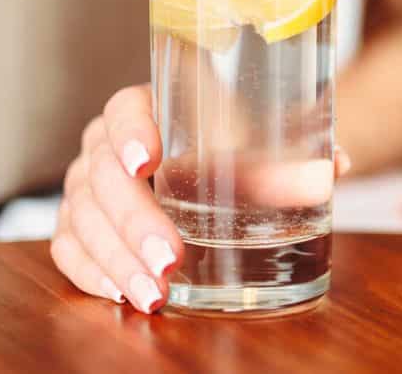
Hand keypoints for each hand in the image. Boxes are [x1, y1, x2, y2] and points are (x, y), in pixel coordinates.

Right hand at [50, 83, 350, 313]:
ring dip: (117, 259)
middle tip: (170, 258)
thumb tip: (333, 169)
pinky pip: (68, 248)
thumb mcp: (260, 151)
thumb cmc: (233, 150)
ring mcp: (86, 186)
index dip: (130, 131)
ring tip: (155, 293)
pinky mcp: (79, 225)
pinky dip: (90, 273)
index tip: (148, 159)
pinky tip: (120, 294)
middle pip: (102, 173)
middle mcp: (106, 143)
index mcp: (148, 107)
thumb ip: (292, 160)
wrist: (216, 169)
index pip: (126, 108)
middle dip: (134, 221)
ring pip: (83, 217)